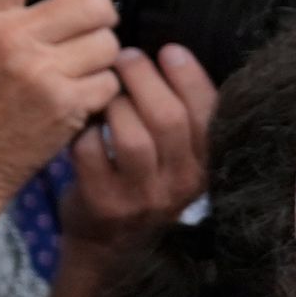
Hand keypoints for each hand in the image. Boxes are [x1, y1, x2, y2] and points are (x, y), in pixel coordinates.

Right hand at [0, 0, 127, 193]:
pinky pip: (110, 80)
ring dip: (100, 54)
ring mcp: (41, 71)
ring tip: (74, 66)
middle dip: (99, 12)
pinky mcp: (67, 104)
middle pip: (90, 1)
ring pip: (107, 42)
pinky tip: (76, 95)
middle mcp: (10, 37)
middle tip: (89, 23)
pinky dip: (100, 88)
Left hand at [60, 42, 215, 249]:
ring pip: (131, 137)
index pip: (210, 114)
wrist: (114, 246)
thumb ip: (185, 120)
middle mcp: (182, 184)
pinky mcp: (104, 203)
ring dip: (114, 105)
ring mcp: (143, 197)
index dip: (189, 76)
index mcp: (209, 166)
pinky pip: (91, 153)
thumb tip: (173, 57)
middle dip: (145, 79)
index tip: (169, 50)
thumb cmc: (146, 185)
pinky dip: (85, 131)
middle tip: (126, 57)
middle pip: (169, 120)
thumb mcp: (181, 160)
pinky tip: (86, 124)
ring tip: (106, 92)